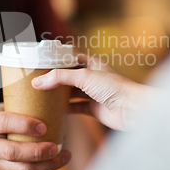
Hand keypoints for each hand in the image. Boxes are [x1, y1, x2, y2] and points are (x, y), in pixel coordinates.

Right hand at [0, 103, 70, 169]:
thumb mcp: (0, 108)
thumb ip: (20, 108)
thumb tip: (51, 100)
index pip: (4, 123)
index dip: (24, 125)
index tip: (43, 126)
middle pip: (13, 152)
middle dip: (37, 151)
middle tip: (56, 146)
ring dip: (46, 165)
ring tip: (63, 156)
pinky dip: (44, 168)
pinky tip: (56, 160)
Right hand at [31, 54, 157, 130]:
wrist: (132, 109)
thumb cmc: (115, 88)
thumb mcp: (84, 77)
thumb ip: (60, 78)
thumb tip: (37, 82)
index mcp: (92, 64)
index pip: (70, 58)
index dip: (56, 60)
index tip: (40, 63)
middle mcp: (92, 78)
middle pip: (68, 77)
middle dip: (54, 79)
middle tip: (36, 81)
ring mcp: (92, 94)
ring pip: (71, 93)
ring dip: (58, 95)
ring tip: (41, 95)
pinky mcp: (93, 109)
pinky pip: (75, 108)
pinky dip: (65, 110)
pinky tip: (53, 111)